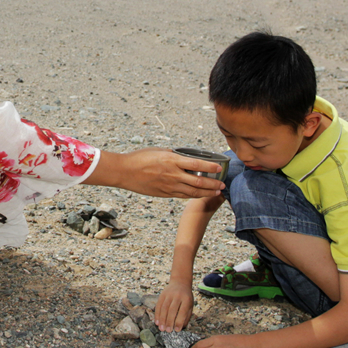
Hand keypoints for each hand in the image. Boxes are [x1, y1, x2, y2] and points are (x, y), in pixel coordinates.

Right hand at [86, 148, 224, 198]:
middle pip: (198, 181)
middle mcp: (173, 174)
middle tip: (222, 184)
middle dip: (212, 184)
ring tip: (216, 192)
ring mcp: (169, 186)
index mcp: (172, 160)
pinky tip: (200, 195)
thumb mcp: (158, 151)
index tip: (219, 168)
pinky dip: (193, 195)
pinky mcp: (164, 194)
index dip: (210, 166)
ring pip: (192, 192)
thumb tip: (184, 158)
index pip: (197, 164)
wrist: (124, 172)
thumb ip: (173, 155)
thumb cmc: (139, 158)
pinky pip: (183, 196)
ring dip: (206, 192)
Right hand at [154, 282, 193, 331]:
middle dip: (169, 321)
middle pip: (172, 310)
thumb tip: (180, 328)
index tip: (177, 330)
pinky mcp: (162, 294)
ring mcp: (169, 294)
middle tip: (168, 331)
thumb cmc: (186, 298)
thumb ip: (186, 316)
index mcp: (186, 299)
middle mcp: (177, 296)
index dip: (179, 321)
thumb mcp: (190, 305)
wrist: (180, 282)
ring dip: (162, 319)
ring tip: (161, 328)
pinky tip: (157, 322)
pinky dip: (157, 314)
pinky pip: (158, 305)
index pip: (182, 311)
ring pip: (164, 308)